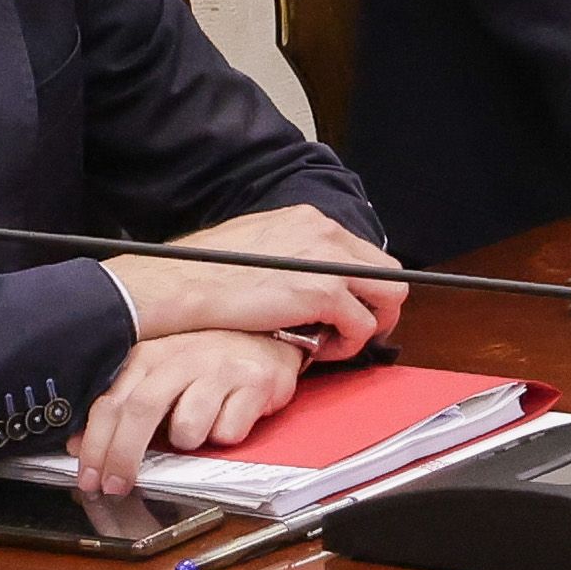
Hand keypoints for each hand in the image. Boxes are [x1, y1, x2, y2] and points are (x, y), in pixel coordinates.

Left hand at [77, 326, 306, 498]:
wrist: (268, 346)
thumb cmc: (208, 368)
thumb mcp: (161, 380)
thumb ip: (124, 408)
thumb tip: (80, 445)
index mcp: (150, 356)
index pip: (111, 402)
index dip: (94, 445)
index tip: (89, 477)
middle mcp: (180, 357)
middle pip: (140, 410)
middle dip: (123, 456)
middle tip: (117, 486)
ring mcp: (218, 368)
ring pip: (188, 427)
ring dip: (189, 442)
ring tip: (200, 431)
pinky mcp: (254, 383)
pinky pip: (227, 432)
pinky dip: (225, 436)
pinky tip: (230, 418)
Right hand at [105, 240, 398, 351]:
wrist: (180, 284)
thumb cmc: (205, 272)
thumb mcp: (258, 245)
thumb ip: (293, 256)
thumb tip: (310, 279)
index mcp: (310, 220)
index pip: (364, 253)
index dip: (362, 288)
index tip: (347, 311)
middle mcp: (326, 232)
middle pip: (390, 273)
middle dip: (378, 308)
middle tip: (350, 332)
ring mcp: (328, 261)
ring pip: (388, 299)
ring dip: (365, 328)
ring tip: (329, 342)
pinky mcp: (324, 293)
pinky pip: (362, 327)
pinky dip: (345, 345)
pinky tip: (315, 349)